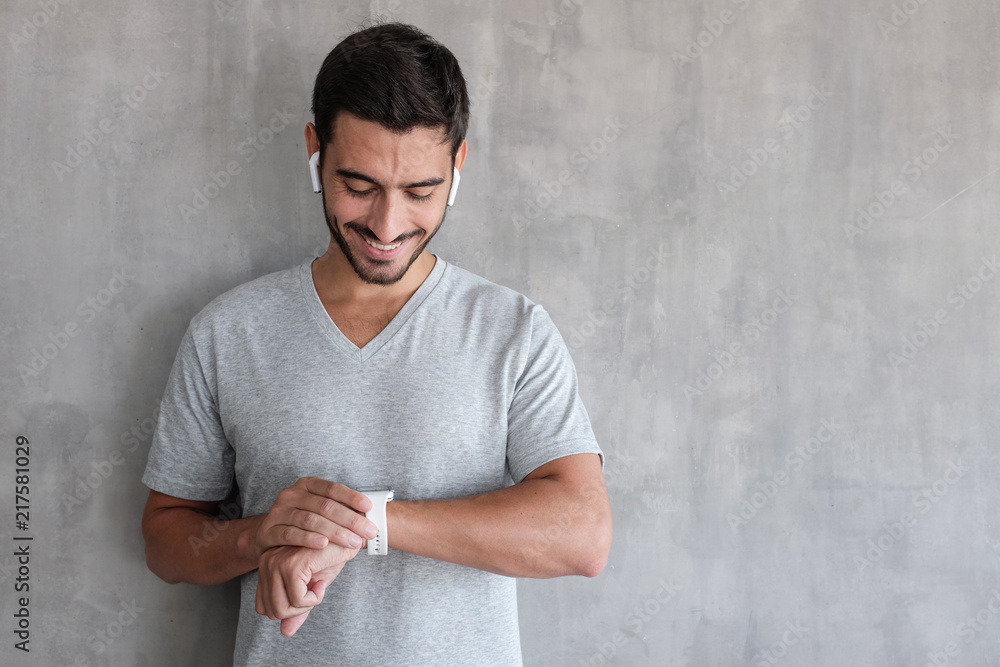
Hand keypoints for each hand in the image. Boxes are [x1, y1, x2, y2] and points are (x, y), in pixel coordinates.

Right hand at [253, 477, 378, 556]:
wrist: (268, 536)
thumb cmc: (302, 524)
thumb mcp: (319, 511)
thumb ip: (339, 509)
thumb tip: (370, 516)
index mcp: (306, 485)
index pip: (332, 489)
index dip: (352, 497)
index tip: (369, 507)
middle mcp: (291, 494)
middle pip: (325, 506)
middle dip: (350, 520)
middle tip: (369, 532)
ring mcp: (278, 512)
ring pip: (310, 520)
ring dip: (335, 532)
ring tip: (353, 542)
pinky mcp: (268, 530)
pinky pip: (291, 534)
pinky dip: (308, 539)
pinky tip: (324, 544)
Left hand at [255, 541, 360, 635]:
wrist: (348, 538)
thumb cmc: (330, 557)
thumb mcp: (311, 587)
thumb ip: (296, 607)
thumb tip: (285, 632)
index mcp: (266, 566)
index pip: (263, 607)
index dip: (288, 608)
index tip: (306, 591)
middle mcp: (266, 562)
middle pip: (272, 611)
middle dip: (298, 610)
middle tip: (314, 591)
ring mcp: (277, 563)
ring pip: (282, 609)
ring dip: (307, 604)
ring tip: (318, 586)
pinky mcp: (292, 565)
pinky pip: (299, 600)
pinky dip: (315, 598)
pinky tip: (322, 582)